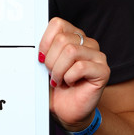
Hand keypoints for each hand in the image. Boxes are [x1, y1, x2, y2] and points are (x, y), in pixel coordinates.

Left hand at [38, 17, 109, 131]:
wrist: (66, 110)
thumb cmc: (55, 87)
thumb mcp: (44, 65)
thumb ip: (42, 50)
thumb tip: (30, 42)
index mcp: (73, 36)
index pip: (57, 24)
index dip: (45, 42)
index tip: (41, 58)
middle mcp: (87, 43)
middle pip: (62, 39)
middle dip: (50, 60)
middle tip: (52, 73)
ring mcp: (97, 56)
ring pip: (71, 51)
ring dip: (59, 70)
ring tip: (59, 79)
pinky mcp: (103, 70)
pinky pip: (81, 67)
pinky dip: (69, 77)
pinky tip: (70, 83)